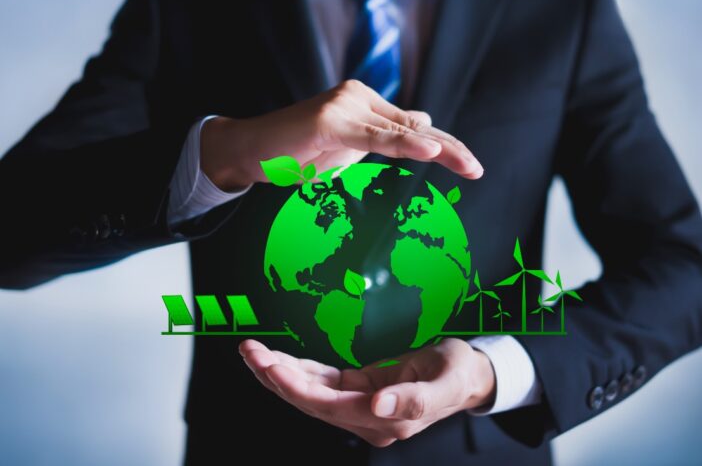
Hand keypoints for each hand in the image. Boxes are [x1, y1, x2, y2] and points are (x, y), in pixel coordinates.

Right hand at [201, 80, 483, 190]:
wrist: (252, 150)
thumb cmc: (298, 151)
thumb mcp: (349, 147)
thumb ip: (384, 134)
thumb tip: (422, 122)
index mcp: (367, 106)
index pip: (414, 126)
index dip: (445, 145)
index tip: (470, 165)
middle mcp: (360, 98)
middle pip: (415, 126)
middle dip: (449, 149)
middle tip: (477, 169)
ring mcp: (344, 106)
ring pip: (398, 131)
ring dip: (436, 149)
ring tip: (466, 163)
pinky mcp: (329, 119)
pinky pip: (373, 137)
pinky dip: (401, 143)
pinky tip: (428, 149)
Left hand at [238, 337, 495, 447]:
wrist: (466, 375)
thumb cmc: (459, 375)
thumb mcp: (445, 383)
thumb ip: (414, 400)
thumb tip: (379, 405)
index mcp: (385, 419)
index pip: (329, 406)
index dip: (297, 388)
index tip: (273, 367)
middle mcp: (366, 416)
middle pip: (310, 400)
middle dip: (276, 376)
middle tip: (250, 351)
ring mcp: (359, 403)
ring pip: (309, 391)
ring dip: (279, 371)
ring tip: (252, 350)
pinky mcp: (357, 388)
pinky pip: (320, 380)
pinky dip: (297, 367)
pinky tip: (276, 357)